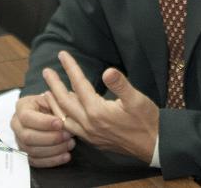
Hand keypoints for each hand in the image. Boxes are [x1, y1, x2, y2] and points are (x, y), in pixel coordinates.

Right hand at [11, 93, 75, 166]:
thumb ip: (57, 105)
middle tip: (68, 135)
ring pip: (32, 151)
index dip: (44, 122)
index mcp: (21, 107)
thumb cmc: (51, 104)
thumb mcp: (53, 98)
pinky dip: (52, 160)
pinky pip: (36, 161)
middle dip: (50, 138)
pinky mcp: (25, 153)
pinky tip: (66, 156)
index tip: (60, 123)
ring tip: (70, 144)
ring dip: (54, 150)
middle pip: (28, 137)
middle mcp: (16, 124)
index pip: (27, 117)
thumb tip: (64, 118)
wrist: (47, 112)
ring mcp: (19, 140)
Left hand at [42, 51, 158, 162]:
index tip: (63, 55)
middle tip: (46, 71)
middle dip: (54, 85)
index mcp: (98, 112)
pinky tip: (62, 113)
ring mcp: (90, 135)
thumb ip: (121, 84)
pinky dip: (62, 118)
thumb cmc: (146, 119)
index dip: (70, 68)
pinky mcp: (93, 140)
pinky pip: (70, 128)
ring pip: (64, 118)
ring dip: (54, 104)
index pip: (79, 85)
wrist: (154, 145)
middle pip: (65, 102)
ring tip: (46, 92)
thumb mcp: (136, 98)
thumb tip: (108, 71)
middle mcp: (89, 124)